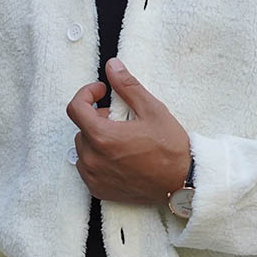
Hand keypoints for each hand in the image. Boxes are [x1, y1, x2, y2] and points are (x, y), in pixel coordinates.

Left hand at [66, 57, 190, 204]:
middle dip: (98, 118)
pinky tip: (120, 157)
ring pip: (84, 148)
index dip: (87, 94)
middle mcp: (93, 159)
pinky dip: (98, 158)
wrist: (181, 183)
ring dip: (97, 138)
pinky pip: (87, 167)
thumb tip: (112, 66)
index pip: (75, 108)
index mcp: (103, 137)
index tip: (102, 92)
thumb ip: (127, 86)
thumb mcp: (152, 109)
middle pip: (82, 128)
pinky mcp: (98, 189)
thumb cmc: (169, 148)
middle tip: (122, 119)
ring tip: (123, 139)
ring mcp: (94, 176)